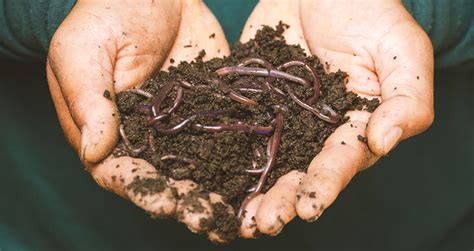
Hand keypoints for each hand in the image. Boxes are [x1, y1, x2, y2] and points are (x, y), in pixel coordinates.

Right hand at [46, 0, 232, 241]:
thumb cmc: (106, 13)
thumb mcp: (83, 50)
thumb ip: (89, 99)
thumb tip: (96, 151)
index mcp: (109, 131)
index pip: (121, 172)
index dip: (143, 191)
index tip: (165, 202)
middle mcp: (148, 137)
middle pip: (166, 179)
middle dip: (188, 201)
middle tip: (210, 219)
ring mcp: (183, 126)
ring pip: (200, 166)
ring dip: (218, 191)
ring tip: (239, 213)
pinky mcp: (212, 109)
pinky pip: (227, 136)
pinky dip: (241, 158)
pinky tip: (260, 176)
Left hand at [239, 0, 433, 236]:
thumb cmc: (368, 10)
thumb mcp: (399, 49)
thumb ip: (406, 98)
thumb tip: (384, 142)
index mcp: (353, 125)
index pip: (342, 160)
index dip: (326, 184)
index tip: (309, 206)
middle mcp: (316, 131)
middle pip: (300, 171)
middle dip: (283, 200)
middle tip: (264, 223)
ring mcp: (281, 118)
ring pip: (266, 161)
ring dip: (253, 191)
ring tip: (239, 218)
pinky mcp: (253, 102)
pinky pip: (237, 130)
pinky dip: (223, 154)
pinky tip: (208, 176)